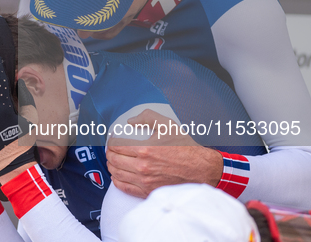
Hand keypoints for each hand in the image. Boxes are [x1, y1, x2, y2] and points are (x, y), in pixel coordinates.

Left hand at [106, 109, 222, 197]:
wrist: (200, 169)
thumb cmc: (185, 147)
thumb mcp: (168, 125)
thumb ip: (147, 117)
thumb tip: (130, 121)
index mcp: (144, 150)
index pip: (116, 146)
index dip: (111, 141)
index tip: (113, 139)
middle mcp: (142, 167)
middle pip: (114, 160)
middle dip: (110, 153)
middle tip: (112, 150)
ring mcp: (144, 181)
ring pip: (116, 174)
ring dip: (111, 166)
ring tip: (113, 161)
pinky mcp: (148, 192)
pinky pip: (124, 188)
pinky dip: (117, 181)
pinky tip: (118, 175)